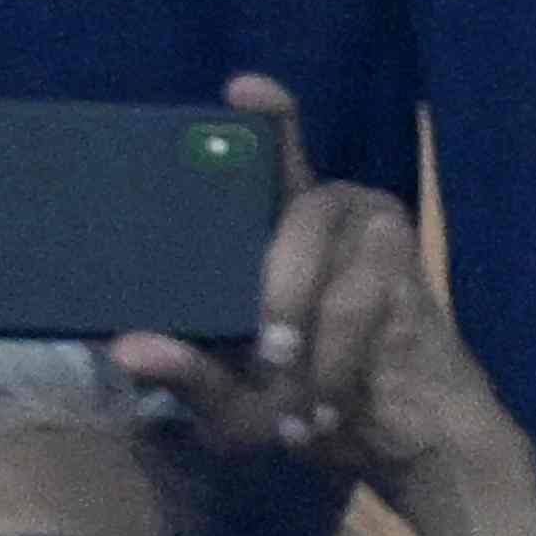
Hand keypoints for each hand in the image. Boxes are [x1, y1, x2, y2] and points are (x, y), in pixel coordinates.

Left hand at [107, 74, 535, 535]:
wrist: (406, 443)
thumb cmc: (309, 410)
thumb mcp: (232, 407)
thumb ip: (184, 375)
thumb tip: (125, 347)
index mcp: (274, 231)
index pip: (273, 154)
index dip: (266, 116)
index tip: (242, 91)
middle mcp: (327, 213)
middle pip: (289, 219)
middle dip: (275, 300)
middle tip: (271, 360)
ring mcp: (374, 230)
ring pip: (321, 271)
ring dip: (309, 346)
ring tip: (303, 401)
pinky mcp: (411, 265)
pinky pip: (357, 306)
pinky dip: (338, 367)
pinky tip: (333, 407)